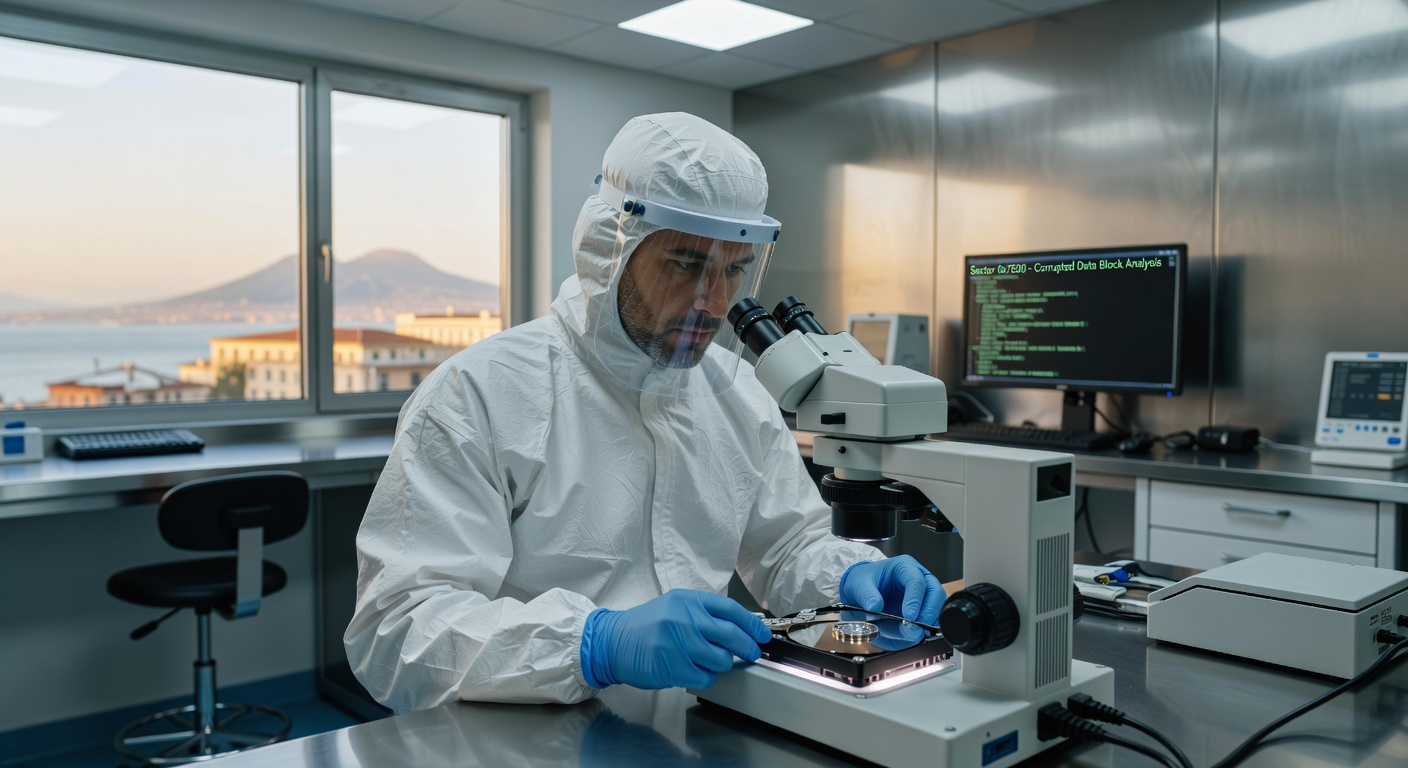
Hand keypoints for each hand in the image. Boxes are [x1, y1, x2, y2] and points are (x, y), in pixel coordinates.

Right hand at [580, 589, 771, 690]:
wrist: (613, 641)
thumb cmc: (646, 625)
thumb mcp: (675, 607)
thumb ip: (704, 613)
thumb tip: (740, 627)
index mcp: (688, 600)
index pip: (731, 610)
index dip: (752, 624)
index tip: (762, 635)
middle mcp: (685, 619)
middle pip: (731, 635)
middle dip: (748, 647)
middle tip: (753, 653)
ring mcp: (678, 643)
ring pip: (721, 659)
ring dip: (723, 664)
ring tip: (712, 661)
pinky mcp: (673, 667)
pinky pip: (705, 676)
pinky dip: (707, 676)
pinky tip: (696, 670)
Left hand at [839, 555, 945, 624]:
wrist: (861, 594)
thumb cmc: (863, 583)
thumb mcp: (859, 585)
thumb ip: (866, 595)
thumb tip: (875, 606)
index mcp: (904, 567)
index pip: (917, 581)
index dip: (915, 600)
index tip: (909, 616)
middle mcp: (919, 579)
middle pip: (935, 593)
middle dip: (928, 612)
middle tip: (916, 627)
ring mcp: (924, 596)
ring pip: (937, 609)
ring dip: (927, 623)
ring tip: (910, 633)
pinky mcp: (922, 612)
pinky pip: (931, 622)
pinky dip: (924, 630)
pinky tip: (911, 635)